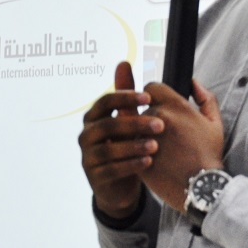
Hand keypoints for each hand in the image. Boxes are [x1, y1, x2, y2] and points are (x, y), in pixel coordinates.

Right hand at [78, 62, 161, 218]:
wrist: (119, 184)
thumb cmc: (125, 145)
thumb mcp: (126, 120)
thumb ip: (125, 94)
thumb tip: (123, 62)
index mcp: (94, 118)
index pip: (105, 102)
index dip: (125, 98)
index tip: (149, 98)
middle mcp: (87, 136)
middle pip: (107, 125)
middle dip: (134, 123)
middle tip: (160, 125)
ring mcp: (88, 158)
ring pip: (107, 150)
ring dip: (133, 146)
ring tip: (155, 146)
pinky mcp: (95, 178)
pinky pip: (111, 170)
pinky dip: (130, 165)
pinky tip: (149, 162)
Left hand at [139, 78, 224, 213]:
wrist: (200, 186)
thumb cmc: (208, 154)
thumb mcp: (215, 123)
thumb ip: (206, 98)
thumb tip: (193, 83)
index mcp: (176, 106)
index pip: (151, 88)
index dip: (154, 95)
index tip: (160, 105)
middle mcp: (157, 118)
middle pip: (143, 108)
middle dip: (149, 116)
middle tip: (162, 131)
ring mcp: (144, 136)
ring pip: (134, 127)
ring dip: (141, 133)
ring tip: (158, 146)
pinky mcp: (135, 155)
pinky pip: (129, 145)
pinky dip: (136, 149)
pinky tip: (152, 157)